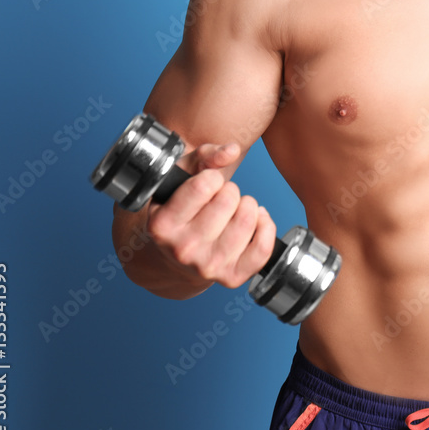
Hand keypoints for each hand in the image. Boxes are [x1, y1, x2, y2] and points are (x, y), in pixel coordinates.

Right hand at [145, 142, 276, 289]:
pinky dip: (266, 226)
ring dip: (248, 206)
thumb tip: (231, 151)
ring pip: (248, 219)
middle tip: (222, 198)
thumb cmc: (182, 209)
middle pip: (229, 200)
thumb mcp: (181, 177)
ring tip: (236, 209)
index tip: (206, 184)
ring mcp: (208, 266)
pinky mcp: (231, 278)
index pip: (204, 185)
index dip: (212, 177)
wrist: (178, 256)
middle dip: (231, 191)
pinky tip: (256, 220)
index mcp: (162, 225)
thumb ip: (204, 156)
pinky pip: (264, 247)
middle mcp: (183, 250)